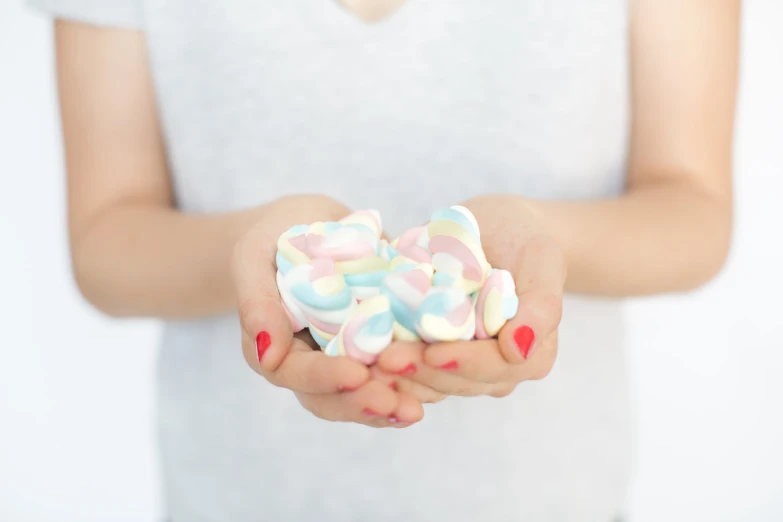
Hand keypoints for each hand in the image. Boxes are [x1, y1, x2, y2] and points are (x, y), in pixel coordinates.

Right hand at [233, 195, 424, 426]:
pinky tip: (438, 383)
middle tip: (400, 405)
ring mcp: (343, 358)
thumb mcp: (255, 256)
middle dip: (365, 404)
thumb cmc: (274, 235)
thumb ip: (257, 302)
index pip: (296, 374)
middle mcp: (309, 363)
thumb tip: (266, 355)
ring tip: (419, 408)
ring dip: (391, 405)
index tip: (356, 375)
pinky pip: (391, 375)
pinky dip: (412, 383)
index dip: (325, 378)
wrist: (308, 224)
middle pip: (332, 399)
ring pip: (363, 396)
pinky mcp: (374, 347)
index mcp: (275, 348)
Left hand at [377, 195, 564, 397]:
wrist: (496, 228)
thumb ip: (541, 304)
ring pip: (428, 383)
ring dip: (397, 375)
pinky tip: (358, 351)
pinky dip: (384, 362)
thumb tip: (519, 348)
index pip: (495, 367)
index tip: (432, 353)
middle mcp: (496, 370)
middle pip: (456, 382)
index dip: (463, 363)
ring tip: (365, 361)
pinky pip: (408, 367)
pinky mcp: (430, 353)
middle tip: (384, 359)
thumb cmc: (524, 239)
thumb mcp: (542, 258)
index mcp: (530, 354)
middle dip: (421, 372)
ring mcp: (460, 365)